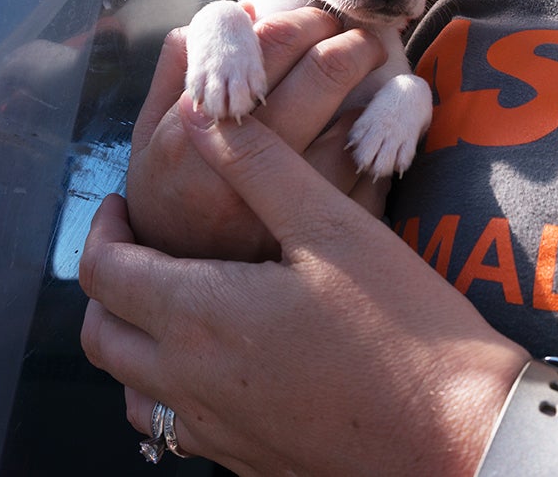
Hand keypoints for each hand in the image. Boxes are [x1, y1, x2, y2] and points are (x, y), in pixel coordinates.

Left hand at [80, 98, 528, 475]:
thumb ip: (258, 166)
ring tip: (168, 304)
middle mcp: (190, 383)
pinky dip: (166, 390)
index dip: (101, 229)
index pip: (105, 272)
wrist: (456, 430)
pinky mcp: (246, 459)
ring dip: (131, 340)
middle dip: (107, 282)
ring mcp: (216, 431)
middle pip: (103, 334)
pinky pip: (174, 427)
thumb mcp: (332, 228)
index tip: (121, 204)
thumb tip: (199, 115)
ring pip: (130, 388)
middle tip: (138, 247)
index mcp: (199, 316)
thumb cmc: (401, 324)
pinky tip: (214, 367)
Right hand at [126, 8, 388, 260]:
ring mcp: (291, 207)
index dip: (304, 21)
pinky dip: (380, 148)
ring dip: (375, 94)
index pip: (271, 44)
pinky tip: (369, 141)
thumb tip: (238, 15)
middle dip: (353, 43)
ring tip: (369, 88)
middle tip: (360, 44)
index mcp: (198, 128)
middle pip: (325, 72)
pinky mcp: (327, 240)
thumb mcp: (150, 133)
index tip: (317, 24)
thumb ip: (182, 69)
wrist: (179, 295)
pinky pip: (375, 177)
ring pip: (357, 124)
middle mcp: (245, 165)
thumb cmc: (169, 198)